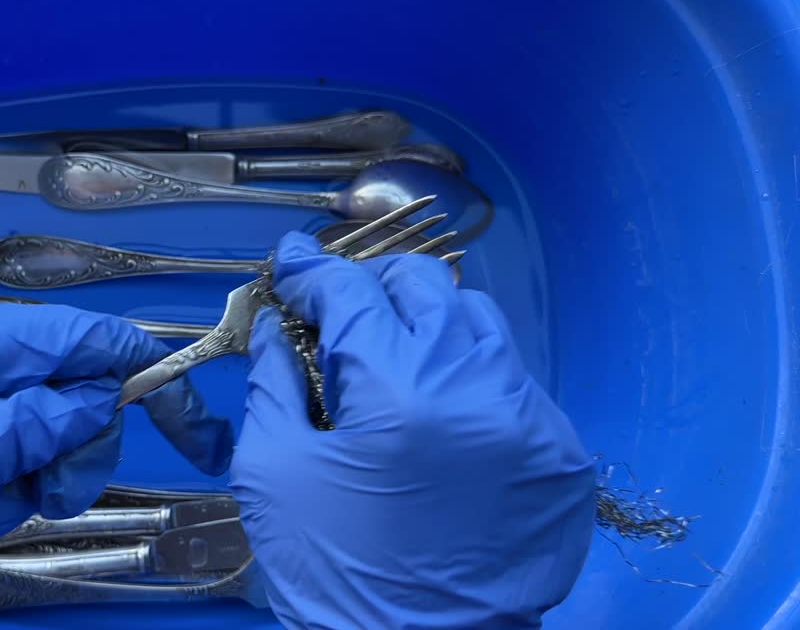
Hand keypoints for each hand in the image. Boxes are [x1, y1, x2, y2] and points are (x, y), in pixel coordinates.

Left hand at [0, 300, 231, 626]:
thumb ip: (55, 416)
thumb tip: (102, 395)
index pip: (86, 334)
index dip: (139, 366)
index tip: (184, 408)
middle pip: (72, 391)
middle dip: (75, 443)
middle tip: (53, 484)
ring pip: (44, 437)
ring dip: (36, 477)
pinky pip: (7, 465)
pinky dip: (1, 493)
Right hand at [230, 233, 595, 629]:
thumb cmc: (337, 573)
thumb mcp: (275, 476)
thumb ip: (274, 383)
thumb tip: (276, 326)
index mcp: (400, 391)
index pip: (352, 291)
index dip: (311, 269)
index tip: (289, 263)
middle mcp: (478, 386)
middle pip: (424, 285)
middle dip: (370, 286)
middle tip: (336, 310)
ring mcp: (532, 417)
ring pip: (478, 321)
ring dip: (426, 321)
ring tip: (390, 353)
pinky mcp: (562, 451)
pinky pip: (511, 378)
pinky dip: (467, 374)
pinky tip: (437, 410)